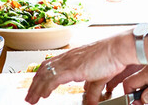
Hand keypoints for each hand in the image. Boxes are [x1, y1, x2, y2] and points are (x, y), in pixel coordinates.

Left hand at [25, 32, 145, 103]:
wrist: (118, 49)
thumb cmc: (112, 58)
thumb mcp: (100, 77)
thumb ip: (92, 90)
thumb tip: (91, 101)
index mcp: (72, 57)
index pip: (51, 65)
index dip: (42, 77)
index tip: (37, 87)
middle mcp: (68, 58)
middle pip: (44, 70)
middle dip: (34, 84)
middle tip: (29, 97)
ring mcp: (68, 62)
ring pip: (45, 75)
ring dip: (36, 88)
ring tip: (31, 99)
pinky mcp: (71, 68)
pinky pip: (52, 79)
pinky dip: (45, 88)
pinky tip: (43, 95)